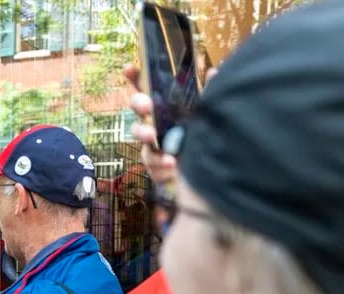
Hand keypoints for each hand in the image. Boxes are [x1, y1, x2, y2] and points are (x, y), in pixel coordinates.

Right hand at [123, 64, 217, 185]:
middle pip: (139, 110)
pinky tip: (171, 164)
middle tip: (146, 105)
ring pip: (141, 139)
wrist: (206, 176)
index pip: (147, 89)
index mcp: (164, 108)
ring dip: (144, 134)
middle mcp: (155, 124)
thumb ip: (207, 95)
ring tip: (152, 135)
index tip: (129, 68)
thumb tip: (214, 72)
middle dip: (138, 104)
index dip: (135, 77)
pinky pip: (153, 166)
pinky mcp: (156, 168)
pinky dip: (161, 165)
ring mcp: (153, 147)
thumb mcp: (204, 115)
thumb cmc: (199, 140)